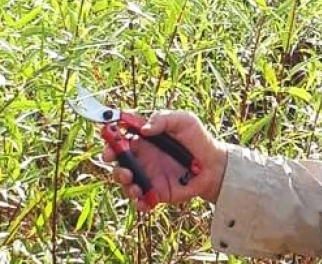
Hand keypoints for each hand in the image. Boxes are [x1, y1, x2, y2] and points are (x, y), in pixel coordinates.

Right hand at [102, 110, 227, 210]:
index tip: (108, 140)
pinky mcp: (156, 192)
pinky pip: (141, 200)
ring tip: (133, 182)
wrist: (213, 165)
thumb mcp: (184, 120)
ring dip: (123, 182)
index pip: (121, 138)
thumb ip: (164, 119)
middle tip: (116, 162)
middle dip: (112, 161)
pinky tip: (143, 199)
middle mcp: (143, 158)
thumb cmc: (198, 139)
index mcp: (145, 139)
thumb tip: (144, 129)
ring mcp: (148, 176)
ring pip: (125, 181)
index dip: (111, 138)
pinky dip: (138, 202)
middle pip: (118, 160)